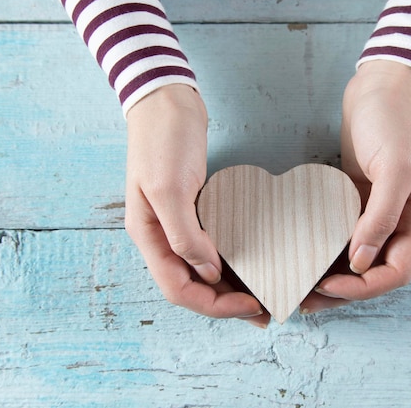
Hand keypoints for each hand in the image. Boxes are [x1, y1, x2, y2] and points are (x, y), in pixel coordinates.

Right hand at [125, 85, 269, 326]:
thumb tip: (209, 273)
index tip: (250, 306)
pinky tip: (250, 261)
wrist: (167, 99)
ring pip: (201, 269)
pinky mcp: (192, 208)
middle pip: (191, 285)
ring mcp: (176, 222)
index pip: (178, 288)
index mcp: (148, 235)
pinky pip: (210, 245)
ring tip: (260, 296)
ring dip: (228, 286)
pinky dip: (229, 259)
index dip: (214, 304)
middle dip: (225, 303)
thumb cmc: (163, 139)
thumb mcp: (170, 187)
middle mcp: (160, 235)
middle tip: (262, 311)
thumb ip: (185, 235)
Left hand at [300, 61, 410, 313]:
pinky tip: (302, 253)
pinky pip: (340, 234)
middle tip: (305, 299)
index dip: (366, 286)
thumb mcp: (396, 165)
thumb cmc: (394, 119)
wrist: (381, 85)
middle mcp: (396, 220)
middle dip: (343, 290)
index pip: (397, 270)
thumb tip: (362, 261)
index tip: (330, 285)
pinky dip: (325, 249)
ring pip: (355, 257)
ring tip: (299, 285)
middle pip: (374, 272)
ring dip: (331, 275)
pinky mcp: (353, 198)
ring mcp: (374, 210)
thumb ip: (382, 215)